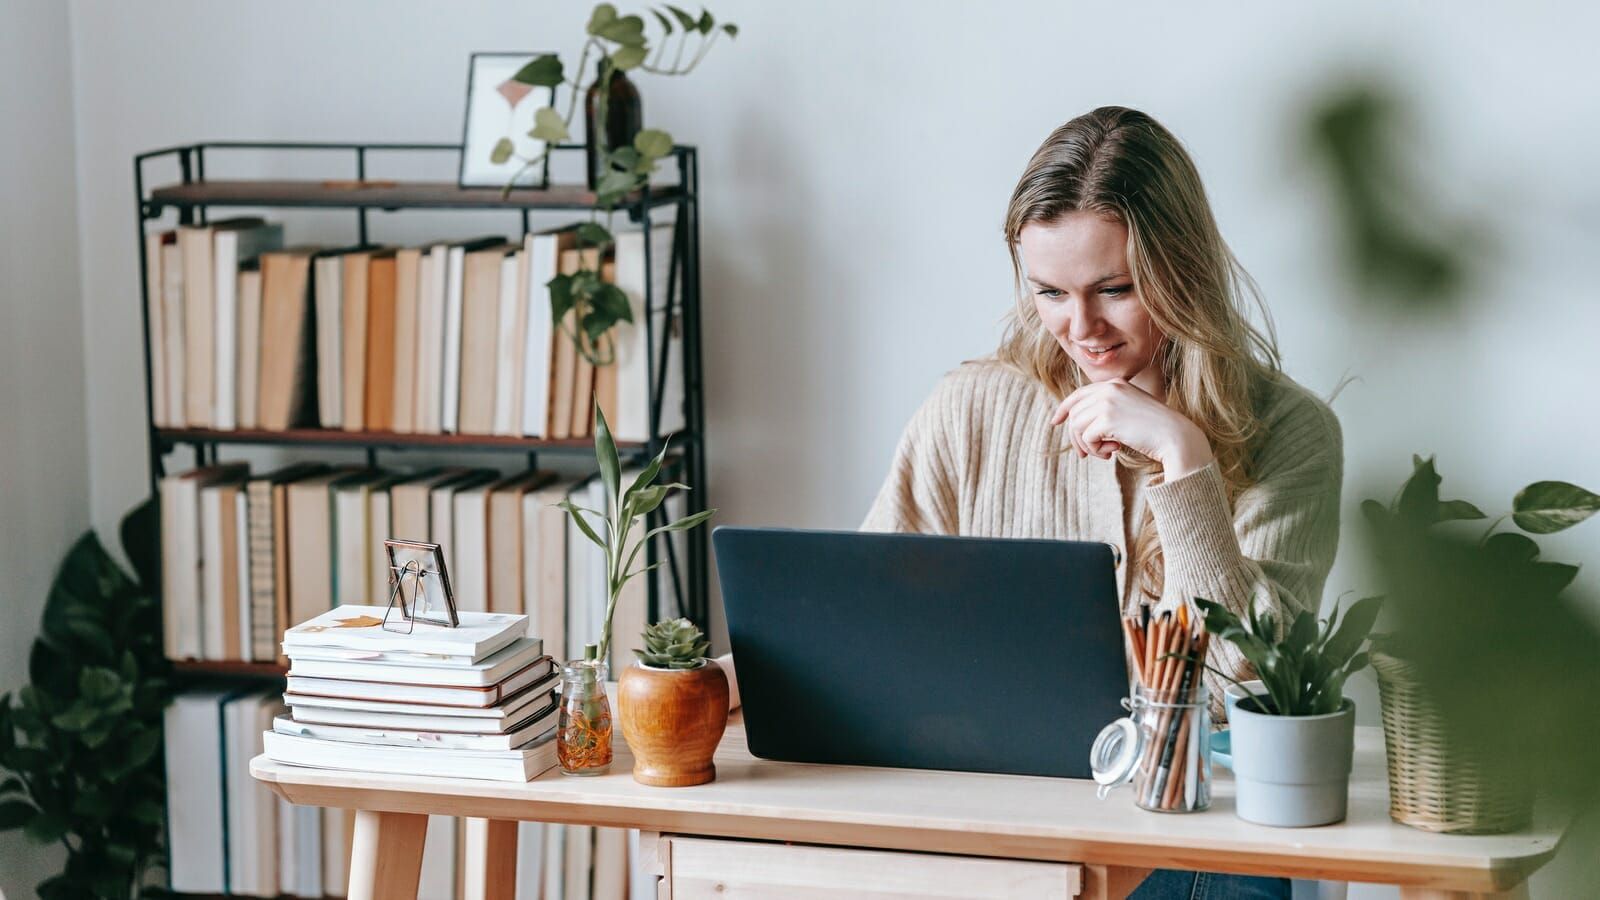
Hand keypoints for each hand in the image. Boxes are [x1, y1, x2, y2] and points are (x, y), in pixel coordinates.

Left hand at [1049, 379, 1214, 477]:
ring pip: (1077, 426)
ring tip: (1105, 453)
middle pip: (1075, 413)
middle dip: (1076, 437)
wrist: (1176, 437)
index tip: (1055, 421)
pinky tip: (1113, 452)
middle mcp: (1109, 388)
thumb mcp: (1130, 412)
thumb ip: (1108, 410)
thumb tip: (1077, 423)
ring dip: (1087, 445)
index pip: (1080, 394)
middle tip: (1085, 455)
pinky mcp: (1107, 418)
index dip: (1064, 408)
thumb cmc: (1155, 430)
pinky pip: (1086, 438)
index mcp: (1116, 383)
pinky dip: (1095, 450)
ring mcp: (1107, 401)